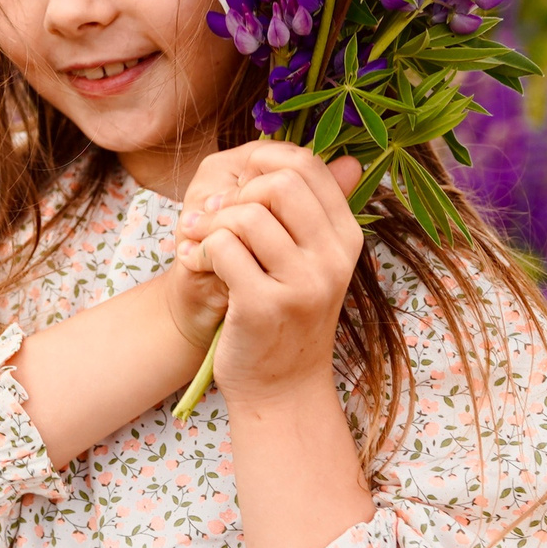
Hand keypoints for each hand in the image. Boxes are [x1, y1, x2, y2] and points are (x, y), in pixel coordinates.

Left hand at [170, 143, 365, 407]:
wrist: (281, 389)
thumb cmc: (288, 317)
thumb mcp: (314, 262)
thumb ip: (318, 210)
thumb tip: (348, 158)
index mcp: (346, 237)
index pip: (308, 165)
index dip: (262, 160)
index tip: (239, 187)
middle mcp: (332, 258)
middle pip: (278, 181)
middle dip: (237, 192)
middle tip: (218, 218)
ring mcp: (303, 284)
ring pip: (246, 214)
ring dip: (211, 225)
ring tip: (202, 245)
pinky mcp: (266, 306)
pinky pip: (223, 247)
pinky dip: (199, 251)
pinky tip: (197, 266)